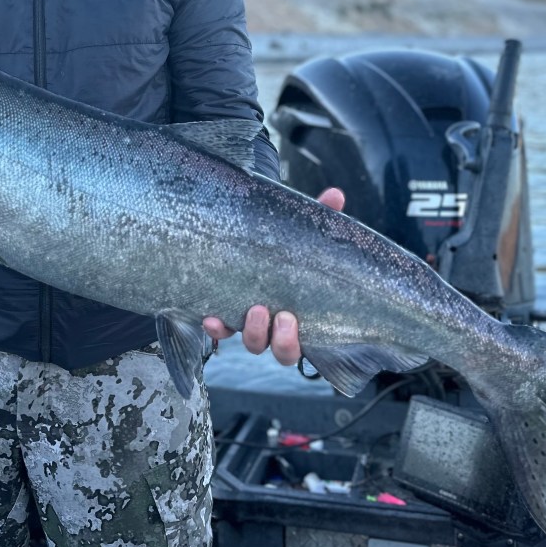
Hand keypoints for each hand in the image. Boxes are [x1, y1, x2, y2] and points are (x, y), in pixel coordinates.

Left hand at [203, 187, 344, 364]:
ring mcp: (247, 321)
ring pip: (252, 344)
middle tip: (283, 316)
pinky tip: (209, 317)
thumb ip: (321, 218)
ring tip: (253, 309)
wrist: (254, 237)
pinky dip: (215, 327)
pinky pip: (219, 329)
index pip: (298, 342)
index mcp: (297, 314)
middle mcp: (272, 325)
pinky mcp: (224, 311)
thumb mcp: (305, 232)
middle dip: (281, 340)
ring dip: (252, 332)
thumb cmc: (288, 244)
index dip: (292, 342)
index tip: (290, 319)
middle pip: (279, 351)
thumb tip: (336, 195)